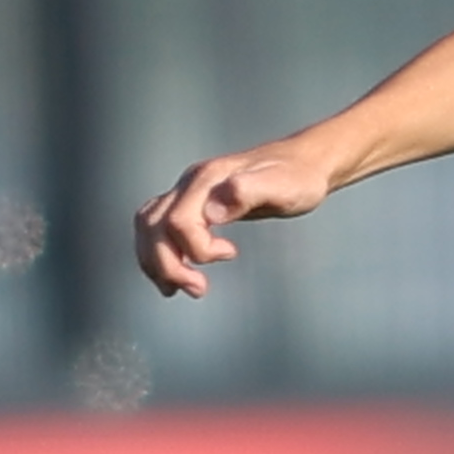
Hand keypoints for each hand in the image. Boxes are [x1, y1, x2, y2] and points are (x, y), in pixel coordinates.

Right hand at [135, 136, 334, 298]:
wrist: (304, 163)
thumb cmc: (297, 177)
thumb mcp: (283, 186)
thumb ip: (247, 193)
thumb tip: (212, 212)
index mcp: (209, 180)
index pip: (178, 222)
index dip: (197, 248)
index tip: (229, 253)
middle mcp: (192, 184)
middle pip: (154, 227)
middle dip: (168, 265)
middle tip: (198, 289)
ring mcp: (189, 192)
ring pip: (149, 228)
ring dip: (157, 262)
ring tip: (182, 287)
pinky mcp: (192, 202)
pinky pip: (158, 227)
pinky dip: (158, 252)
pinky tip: (177, 270)